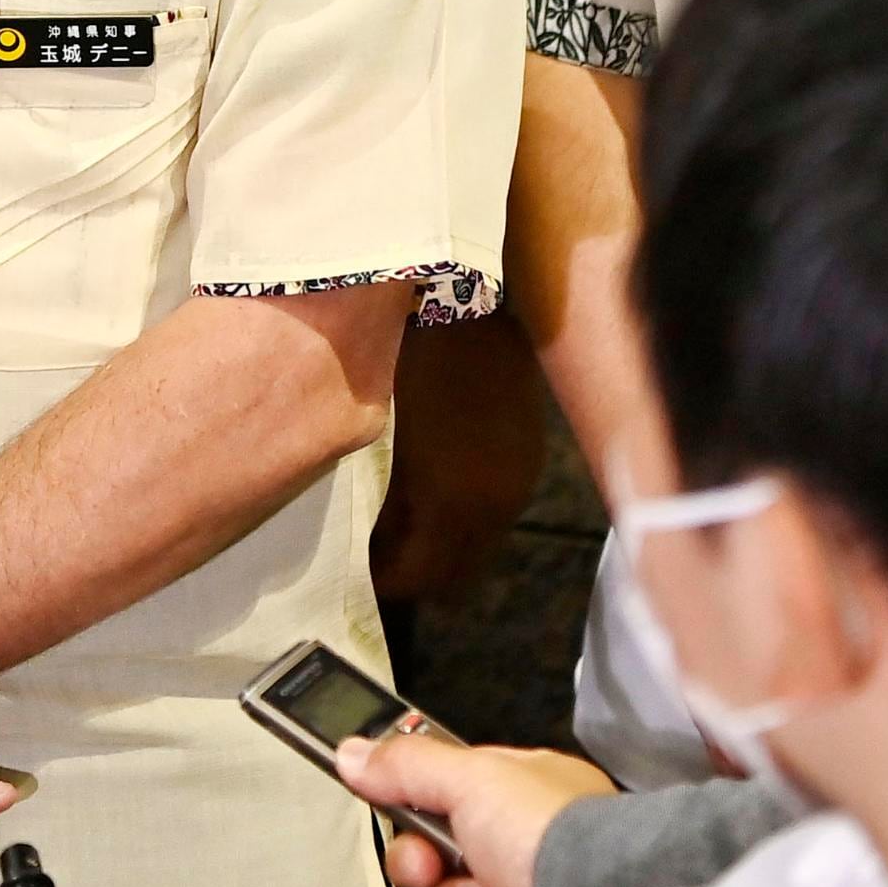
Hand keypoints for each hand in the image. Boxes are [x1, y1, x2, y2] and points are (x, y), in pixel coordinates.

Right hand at [340, 736, 616, 886]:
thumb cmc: (560, 835)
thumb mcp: (474, 777)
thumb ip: (410, 763)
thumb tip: (355, 751)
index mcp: (517, 791)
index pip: (443, 794)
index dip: (413, 808)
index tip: (397, 810)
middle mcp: (522, 843)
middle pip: (437, 856)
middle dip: (430, 865)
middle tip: (443, 864)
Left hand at [372, 312, 554, 603]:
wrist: (474, 307)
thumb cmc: (415, 364)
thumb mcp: (390, 439)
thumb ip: (388, 501)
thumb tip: (378, 541)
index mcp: (456, 503)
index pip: (419, 576)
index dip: (386, 579)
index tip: (359, 571)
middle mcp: (497, 507)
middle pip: (455, 574)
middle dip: (417, 573)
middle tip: (379, 557)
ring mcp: (518, 484)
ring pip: (478, 547)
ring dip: (444, 547)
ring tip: (402, 526)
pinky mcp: (528, 461)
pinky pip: (495, 516)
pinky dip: (465, 520)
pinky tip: (434, 493)